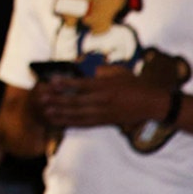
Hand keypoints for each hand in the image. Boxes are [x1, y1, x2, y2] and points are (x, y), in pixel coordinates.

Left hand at [38, 65, 167, 128]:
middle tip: (41, 98)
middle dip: (57, 99)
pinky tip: (59, 121)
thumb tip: (91, 72)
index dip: (64, 83)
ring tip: (46, 111)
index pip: (80, 85)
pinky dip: (71, 122)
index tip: (50, 81)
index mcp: (104, 86)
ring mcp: (102, 113)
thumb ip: (103, 71)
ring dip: (60, 113)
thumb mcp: (120, 71)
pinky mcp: (105, 122)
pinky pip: (85, 123)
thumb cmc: (136, 84)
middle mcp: (102, 100)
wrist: (152, 103)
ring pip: (77, 114)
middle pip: (75, 101)